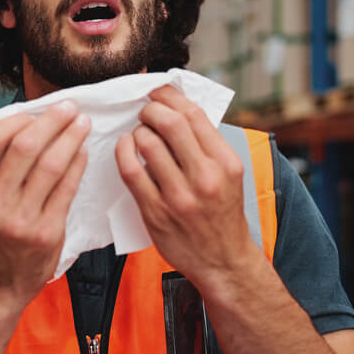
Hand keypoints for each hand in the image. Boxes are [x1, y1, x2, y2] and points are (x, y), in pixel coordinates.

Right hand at [0, 100, 89, 309]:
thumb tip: (26, 122)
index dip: (18, 117)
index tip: (38, 111)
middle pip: (25, 146)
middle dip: (52, 121)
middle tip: (70, 108)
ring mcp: (19, 220)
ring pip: (50, 164)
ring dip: (71, 138)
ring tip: (82, 124)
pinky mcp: (46, 232)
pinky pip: (67, 188)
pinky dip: (77, 165)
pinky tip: (83, 152)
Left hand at [115, 86, 258, 294]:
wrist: (223, 261)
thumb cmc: (223, 214)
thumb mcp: (229, 174)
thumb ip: (207, 144)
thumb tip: (177, 107)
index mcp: (226, 162)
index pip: (194, 114)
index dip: (170, 96)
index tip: (158, 92)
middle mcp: (206, 177)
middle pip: (170, 123)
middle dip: (151, 109)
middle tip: (145, 112)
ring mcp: (179, 196)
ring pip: (148, 143)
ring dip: (137, 131)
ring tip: (139, 134)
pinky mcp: (156, 212)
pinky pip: (131, 171)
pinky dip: (123, 151)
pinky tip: (125, 147)